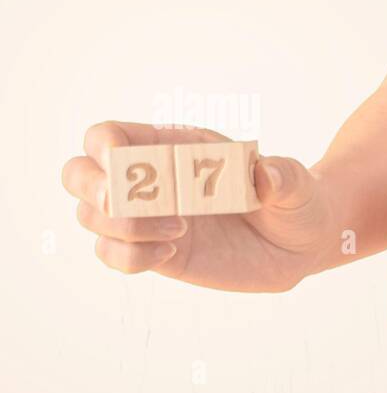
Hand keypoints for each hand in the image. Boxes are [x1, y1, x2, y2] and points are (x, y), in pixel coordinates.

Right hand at [62, 121, 336, 291]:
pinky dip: (129, 257)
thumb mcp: (296, 183)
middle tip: (120, 202)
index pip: (109, 135)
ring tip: (179, 230)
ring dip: (120, 227)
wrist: (302, 242)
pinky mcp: (156, 255)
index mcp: (173, 147)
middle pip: (78, 173)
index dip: (101, 144)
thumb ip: (282, 175)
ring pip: (90, 218)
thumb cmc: (294, 199)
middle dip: (88, 186)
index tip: (119, 160)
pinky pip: (113, 256)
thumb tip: (264, 175)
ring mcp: (147, 220)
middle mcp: (150, 181)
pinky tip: (170, 252)